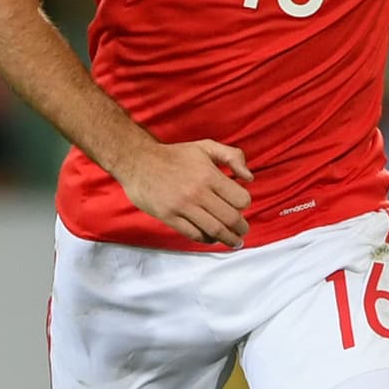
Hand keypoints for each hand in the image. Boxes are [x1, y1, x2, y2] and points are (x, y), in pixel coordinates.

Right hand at [117, 138, 252, 247]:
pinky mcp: (169, 217)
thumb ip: (232, 156)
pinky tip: (212, 238)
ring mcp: (182, 206)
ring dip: (229, 239)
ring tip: (235, 242)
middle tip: (243, 231)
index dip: (245, 204)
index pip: (240, 199)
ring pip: (214, 230)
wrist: (138, 161)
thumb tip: (250, 177)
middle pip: (230, 218)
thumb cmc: (174, 155)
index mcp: (209, 174)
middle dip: (241, 228)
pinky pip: (194, 234)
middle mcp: (197, 192)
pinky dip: (207, 239)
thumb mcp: (205, 146)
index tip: (242, 206)